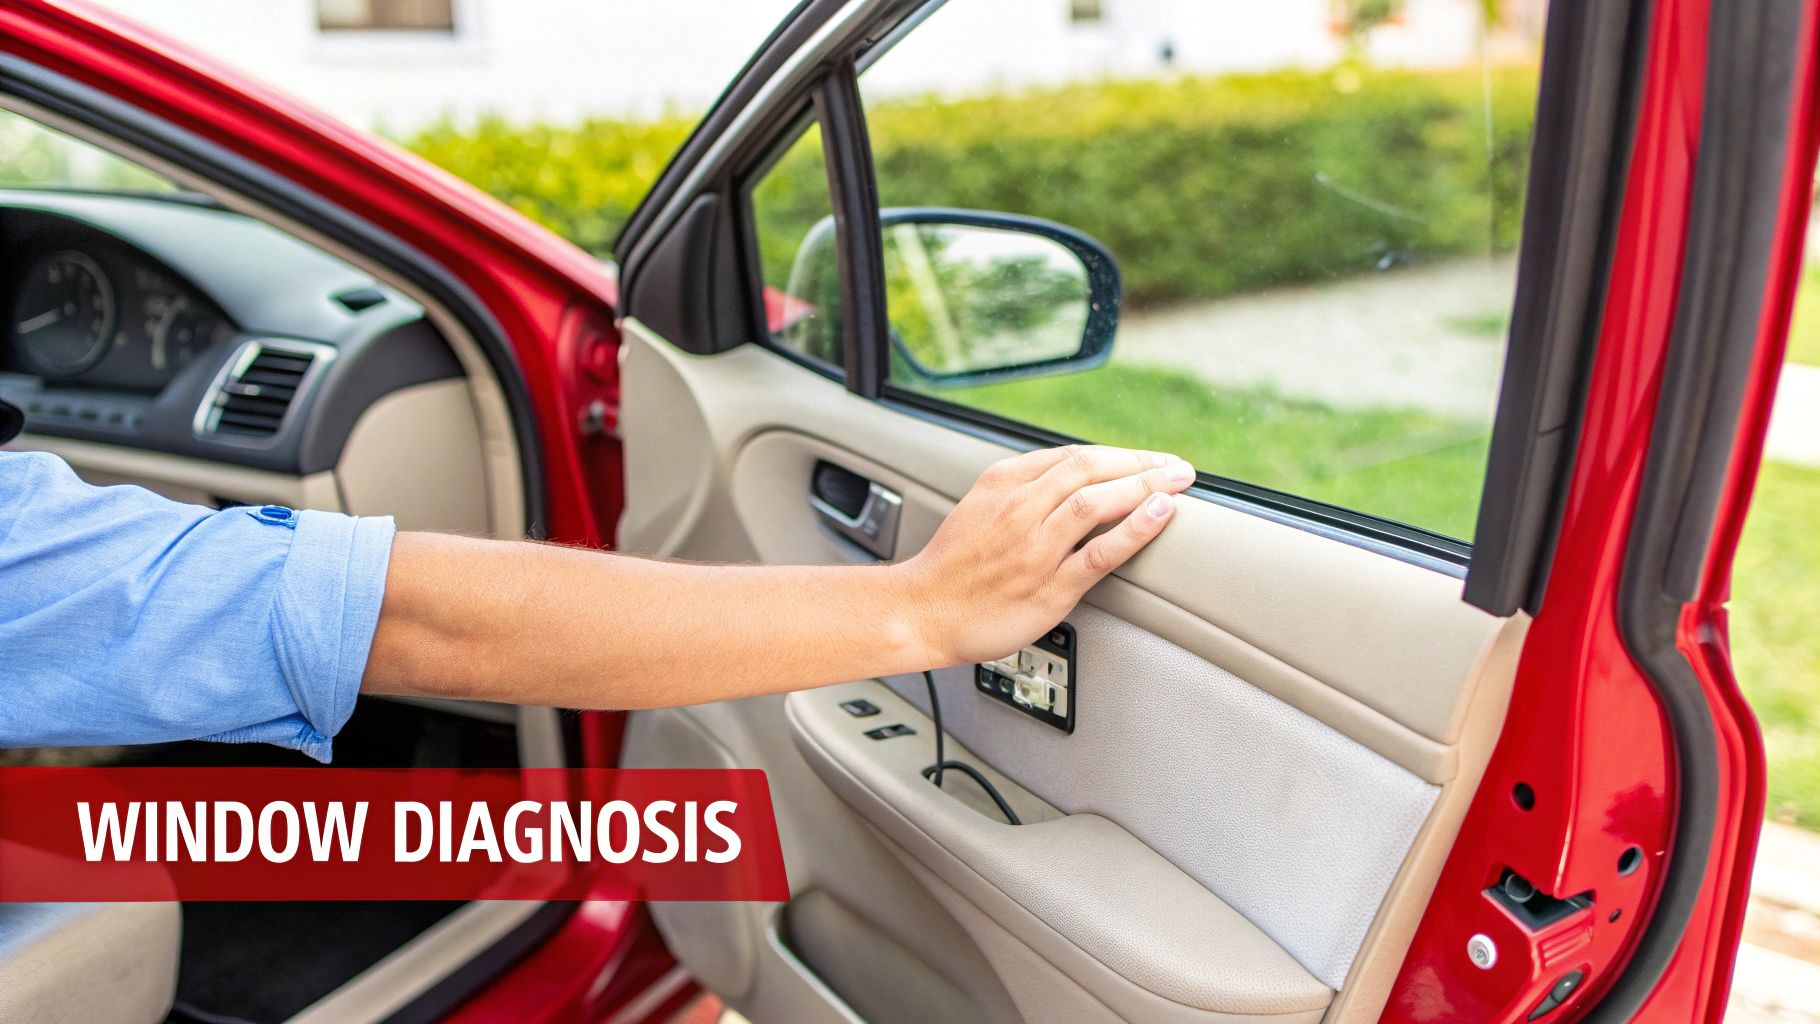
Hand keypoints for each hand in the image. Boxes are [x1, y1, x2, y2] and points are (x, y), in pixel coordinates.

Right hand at [892, 445, 1193, 668]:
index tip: (1147, 457)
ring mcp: (1035, 549)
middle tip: (1177, 465)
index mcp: (1002, 484)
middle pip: (1090, 470)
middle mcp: (1019, 510)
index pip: (1072, 456)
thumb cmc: (952, 565)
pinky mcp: (1048, 587)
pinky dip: (1135, 528)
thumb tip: (1072, 473)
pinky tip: (1159, 514)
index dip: (1118, 454)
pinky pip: (1100, 553)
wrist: (922, 612)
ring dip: (1145, 486)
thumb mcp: (979, 504)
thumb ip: (1022, 485)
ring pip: (1096, 502)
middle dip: (1141, 463)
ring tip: (1178, 482)